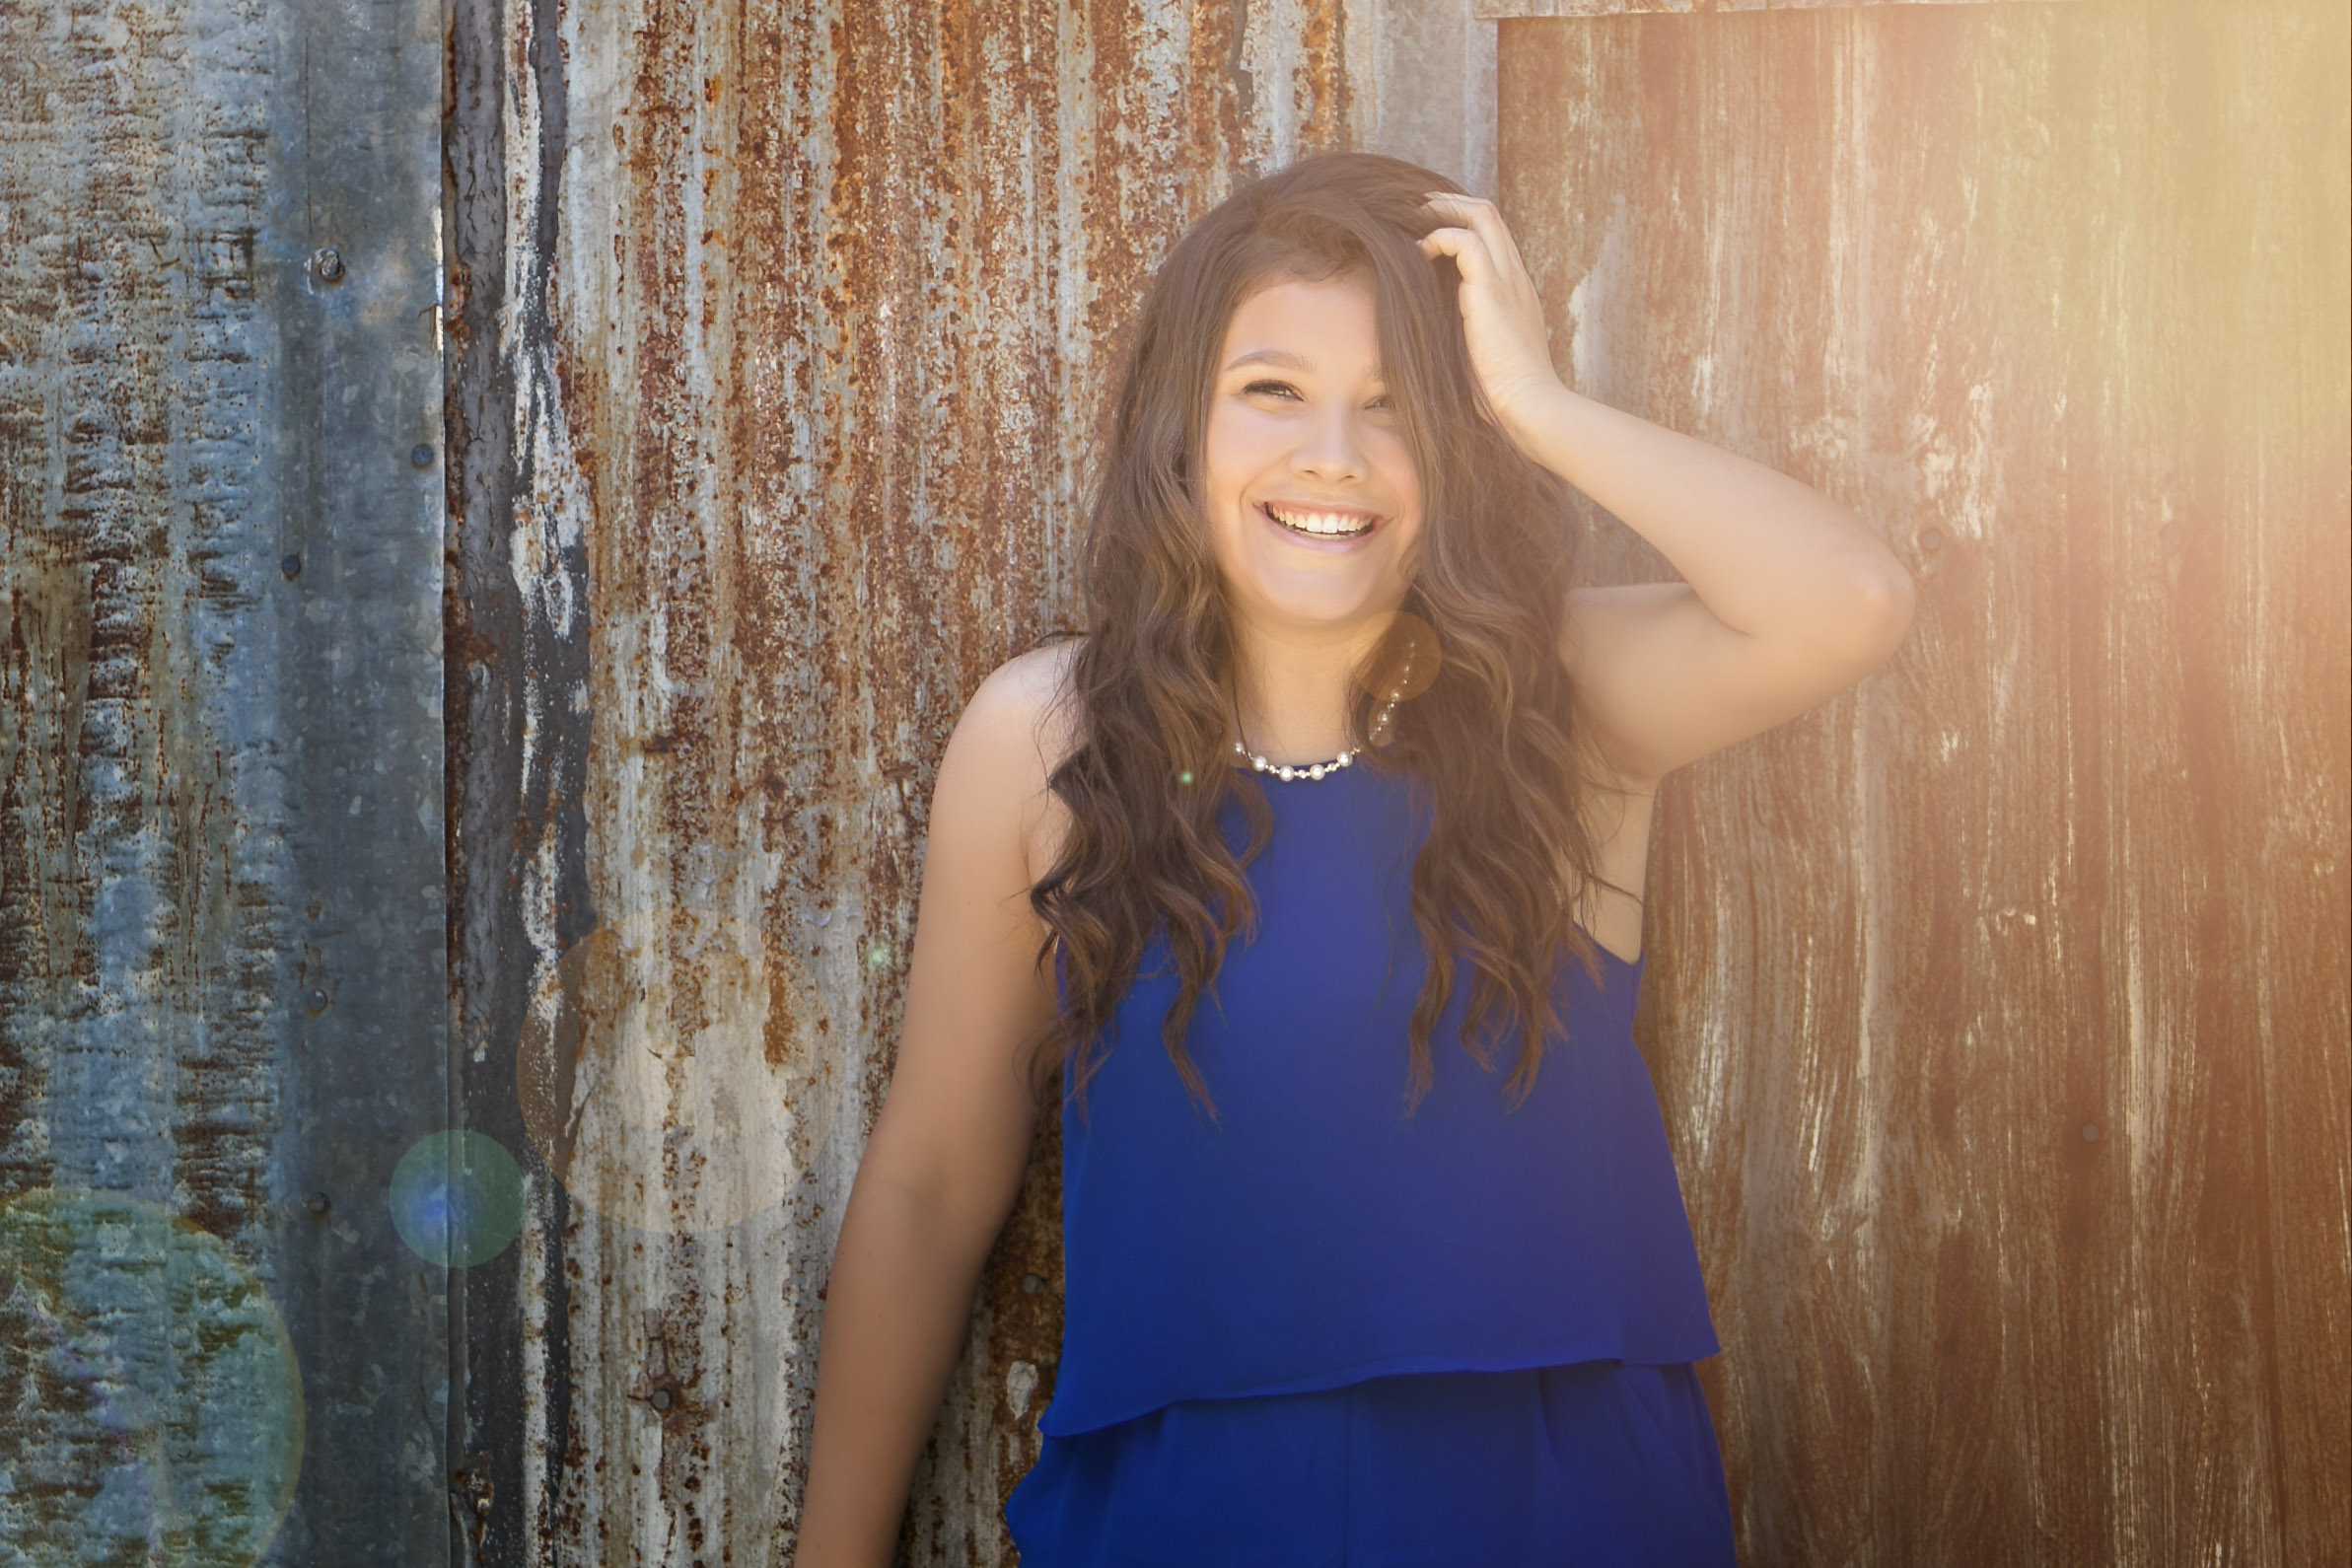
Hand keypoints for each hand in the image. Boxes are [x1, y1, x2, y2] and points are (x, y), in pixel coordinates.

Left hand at [1418, 193, 1565, 444]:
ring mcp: (1508, 279)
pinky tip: (1420, 252)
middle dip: (1449, 203)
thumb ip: (1463, 336)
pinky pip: (1466, 241)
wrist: (1528, 405)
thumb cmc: (1503, 395)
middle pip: (1488, 213)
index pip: (1492, 237)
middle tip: (1414, 210)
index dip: (1460, 222)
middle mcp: (1515, 277)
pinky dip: (1440, 237)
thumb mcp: (1480, 355)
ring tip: (1413, 218)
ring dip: (1443, 209)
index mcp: (1515, 291)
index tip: (1426, 229)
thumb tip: (1427, 336)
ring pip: (1482, 214)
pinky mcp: (1492, 290)